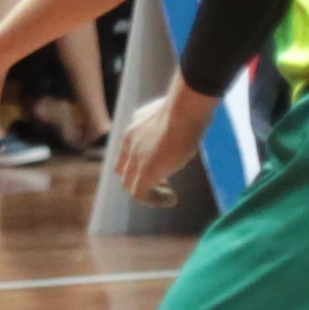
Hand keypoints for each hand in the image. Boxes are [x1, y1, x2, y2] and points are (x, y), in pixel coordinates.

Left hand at [111, 83, 217, 206]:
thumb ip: (159, 127)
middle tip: (164, 183)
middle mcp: (128, 144)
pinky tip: (171, 199)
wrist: (184, 111)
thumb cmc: (183, 109)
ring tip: (167, 193)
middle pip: (123, 171)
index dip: (137, 166)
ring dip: (147, 192)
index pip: (125, 155)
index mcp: (132, 130)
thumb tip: (169, 130)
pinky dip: (154, 200)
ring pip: (129, 184)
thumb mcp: (165, 116)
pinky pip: (140, 194)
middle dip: (140, 180)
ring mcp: (135, 158)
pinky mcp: (146, 171)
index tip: (160, 168)